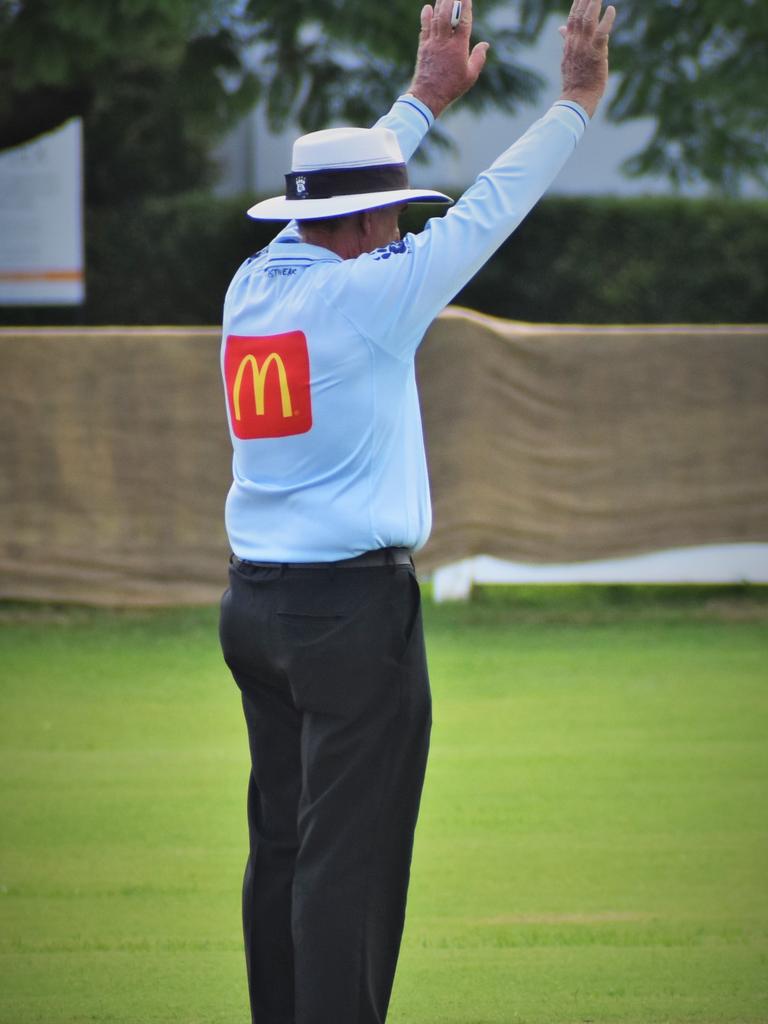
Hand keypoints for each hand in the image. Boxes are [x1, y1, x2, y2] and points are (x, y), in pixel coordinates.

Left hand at [409, 0, 489, 118]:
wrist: (429, 96)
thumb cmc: (452, 87)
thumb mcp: (470, 76)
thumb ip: (478, 58)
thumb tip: (485, 44)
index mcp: (459, 47)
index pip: (463, 21)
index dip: (465, 7)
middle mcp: (445, 42)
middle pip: (447, 15)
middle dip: (451, 0)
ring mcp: (432, 43)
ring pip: (436, 18)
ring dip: (440, 4)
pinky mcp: (423, 47)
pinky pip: (424, 28)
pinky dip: (426, 17)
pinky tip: (428, 8)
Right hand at [559, 0, 615, 118]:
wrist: (576, 99)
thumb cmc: (574, 81)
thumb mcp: (567, 58)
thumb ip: (566, 41)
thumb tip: (561, 28)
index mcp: (569, 44)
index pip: (572, 18)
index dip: (577, 4)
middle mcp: (576, 43)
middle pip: (580, 16)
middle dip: (585, 0)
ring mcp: (585, 48)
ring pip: (588, 21)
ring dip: (594, 5)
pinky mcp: (597, 54)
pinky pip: (602, 33)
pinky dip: (606, 21)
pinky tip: (611, 10)